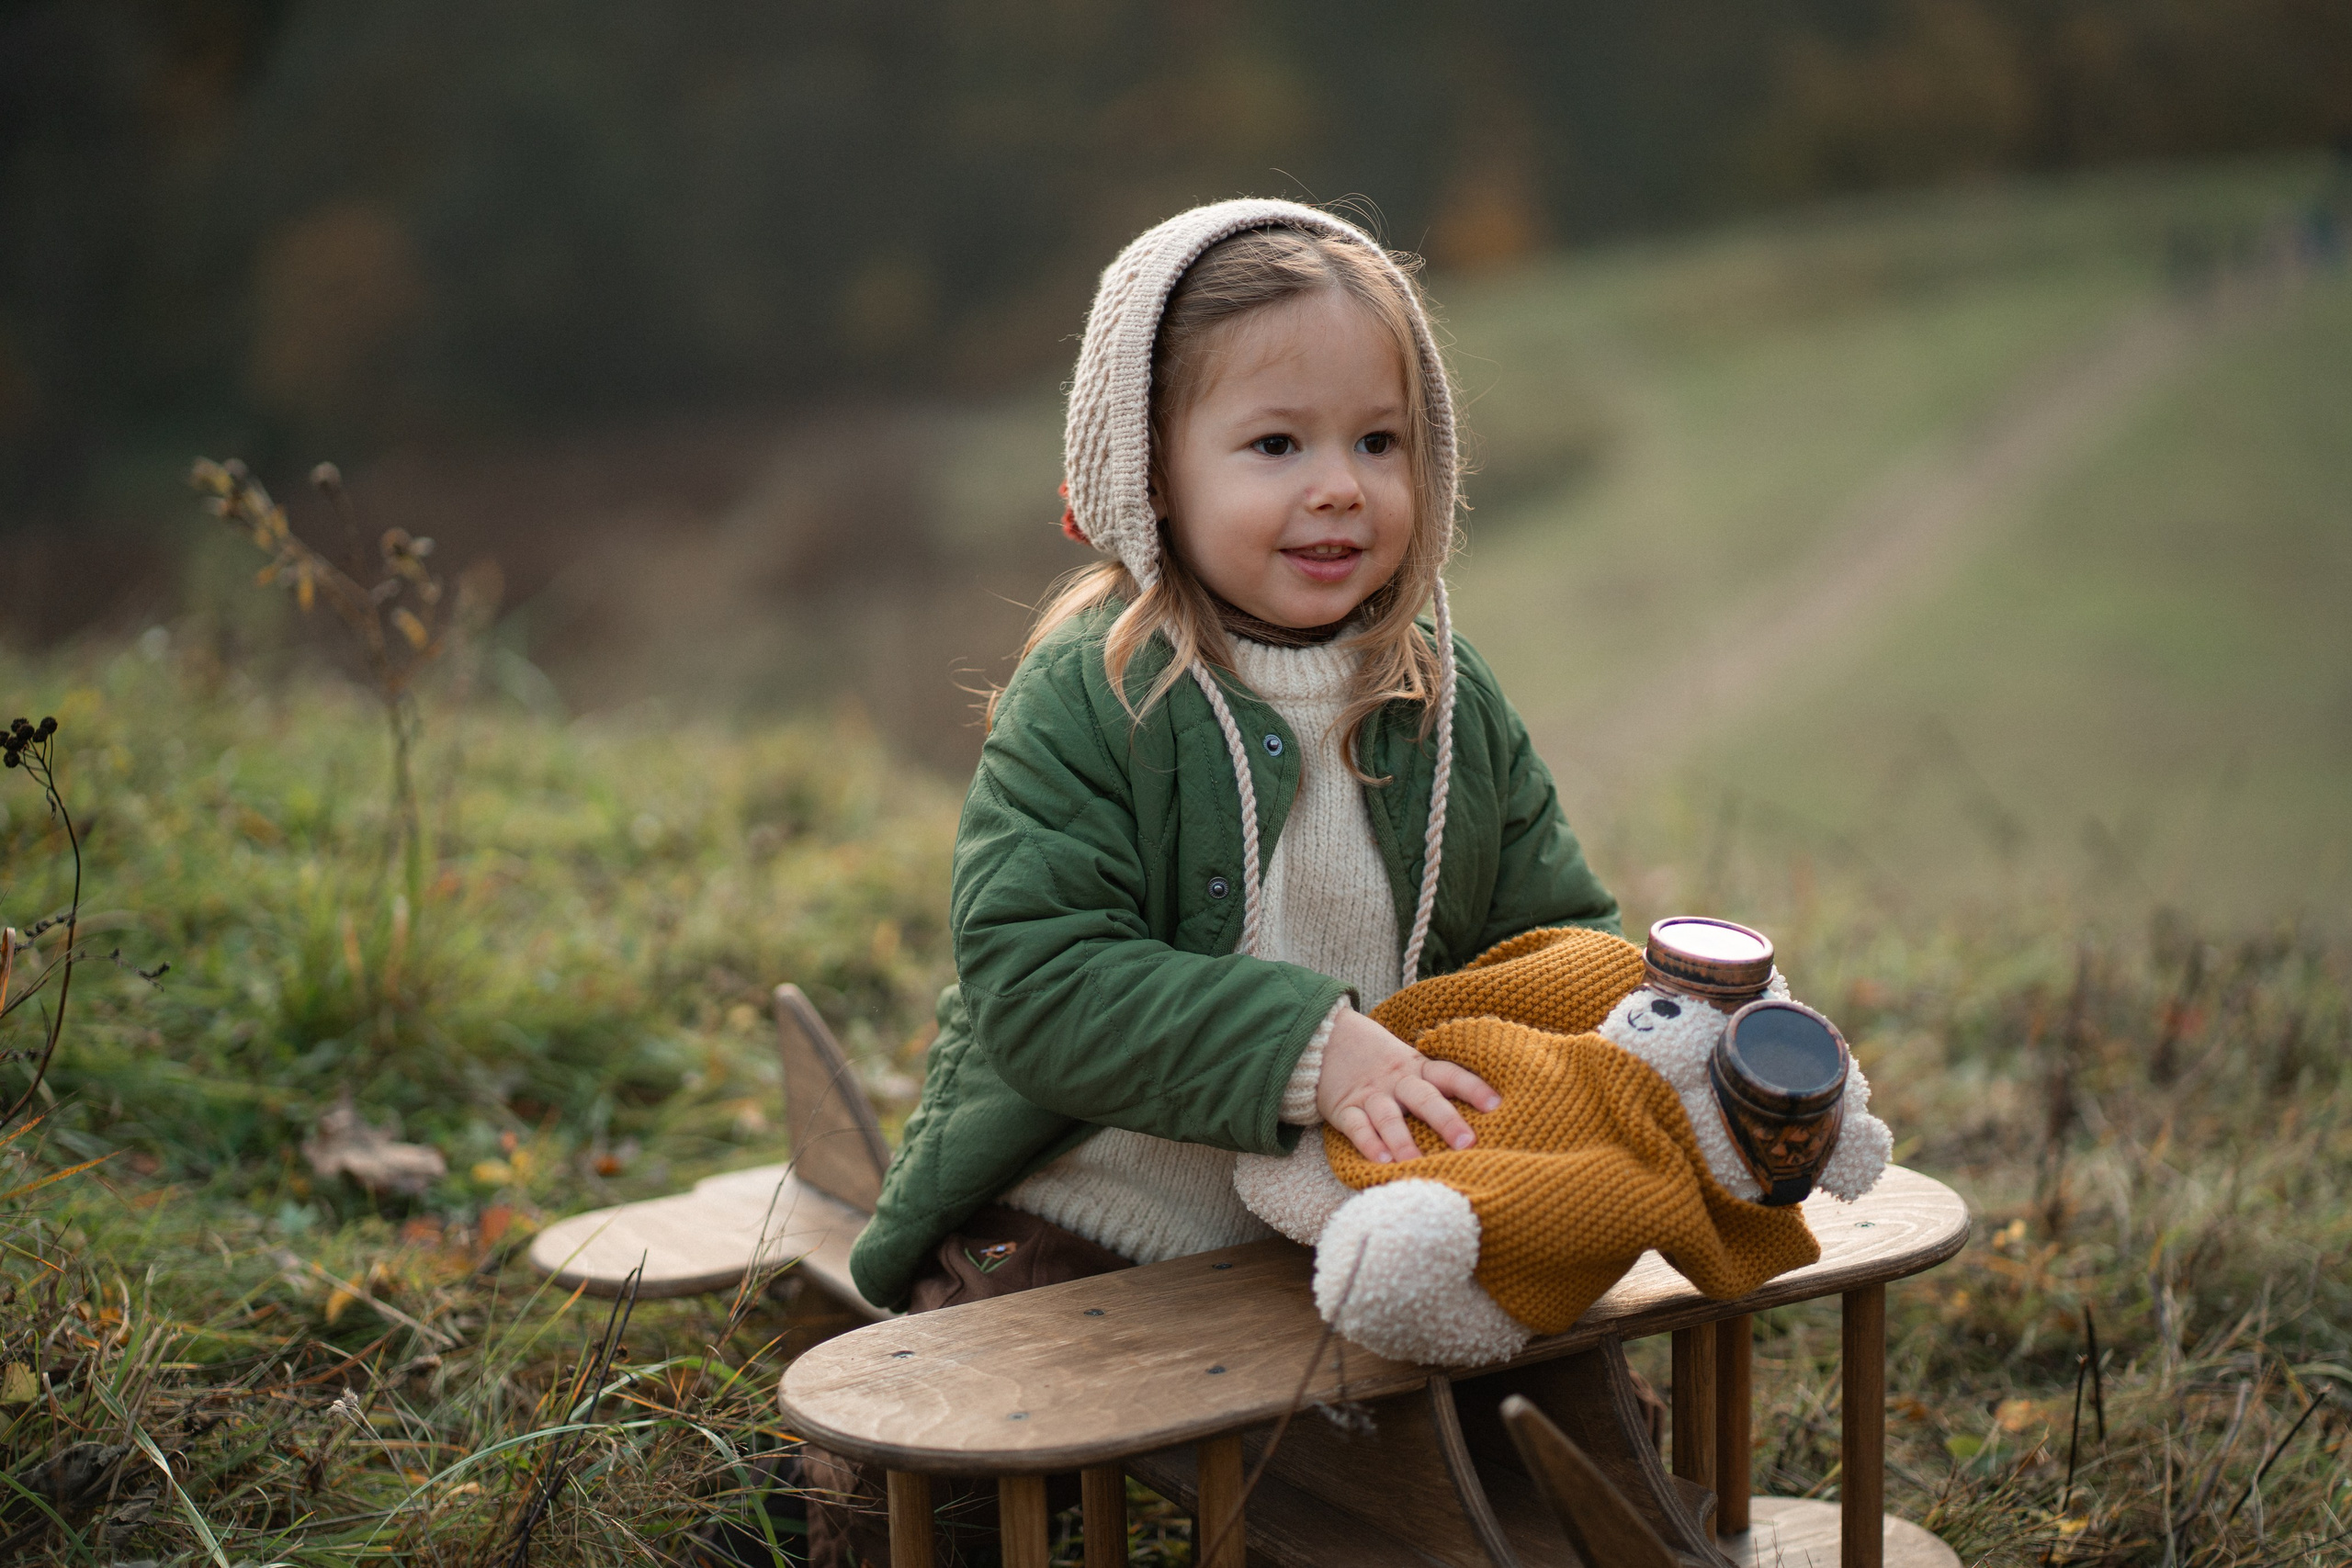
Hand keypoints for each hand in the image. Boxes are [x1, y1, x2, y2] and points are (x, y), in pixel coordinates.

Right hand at [1316, 1006, 1499, 1163]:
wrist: (1324, 1039)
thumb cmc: (1379, 1061)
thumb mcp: (1408, 1063)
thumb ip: (1434, 1083)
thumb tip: (1484, 1110)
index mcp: (1417, 1068)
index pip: (1449, 1075)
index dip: (1473, 1088)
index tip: (1496, 1104)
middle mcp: (1396, 1081)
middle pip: (1424, 1098)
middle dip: (1446, 1120)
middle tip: (1468, 1142)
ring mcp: (1370, 1095)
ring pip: (1388, 1117)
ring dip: (1403, 1140)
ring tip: (1416, 1162)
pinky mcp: (1344, 1109)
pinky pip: (1357, 1127)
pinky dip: (1369, 1144)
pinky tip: (1382, 1161)